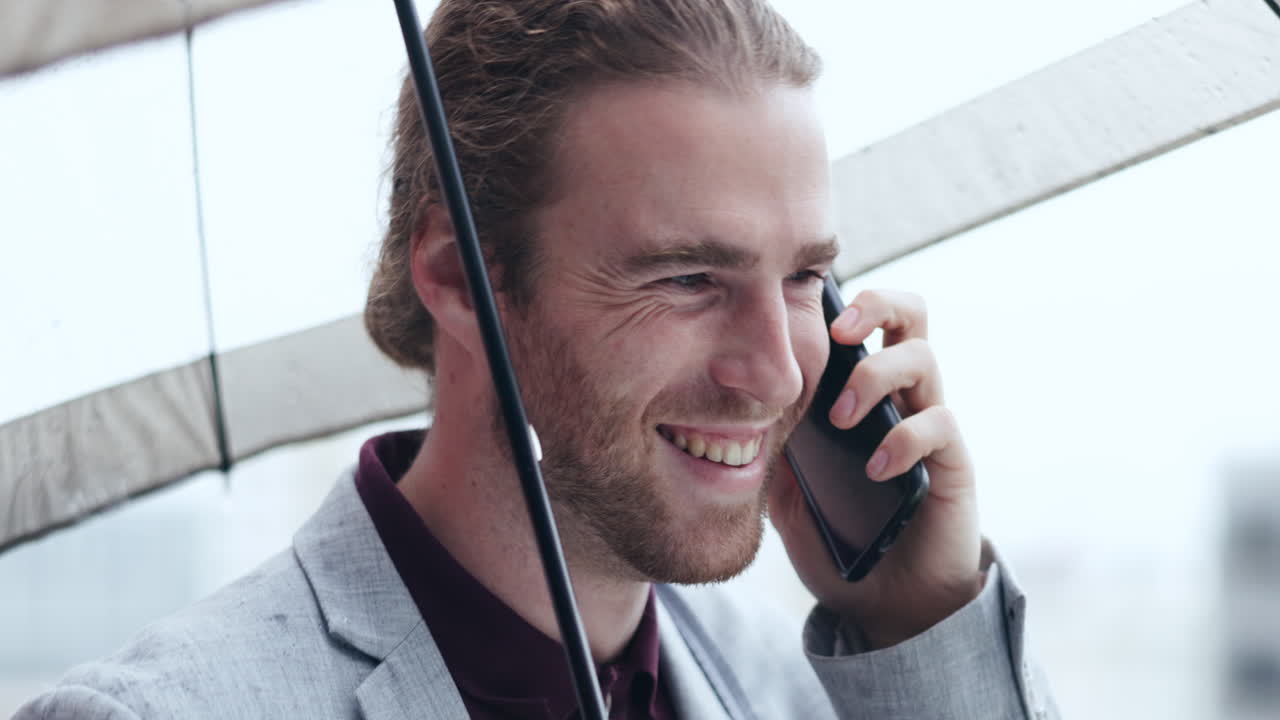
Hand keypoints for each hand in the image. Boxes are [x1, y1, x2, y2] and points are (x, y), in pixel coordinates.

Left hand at [768, 289, 982, 648]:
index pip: (865, 322)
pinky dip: (904, 438)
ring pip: (924, 358)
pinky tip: (875, 468)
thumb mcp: (787, 494)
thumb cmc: (839, 540)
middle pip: (911, 314)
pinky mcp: (953, 465)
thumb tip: (734, 418)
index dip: (842, 302)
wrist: (885, 605)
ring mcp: (929, 427)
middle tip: (838, 332)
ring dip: (876, 376)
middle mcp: (902, 398)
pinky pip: (939, 425)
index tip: (800, 311)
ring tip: (842, 417)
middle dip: (876, 305)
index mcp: (864, 393)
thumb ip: (771, 453)